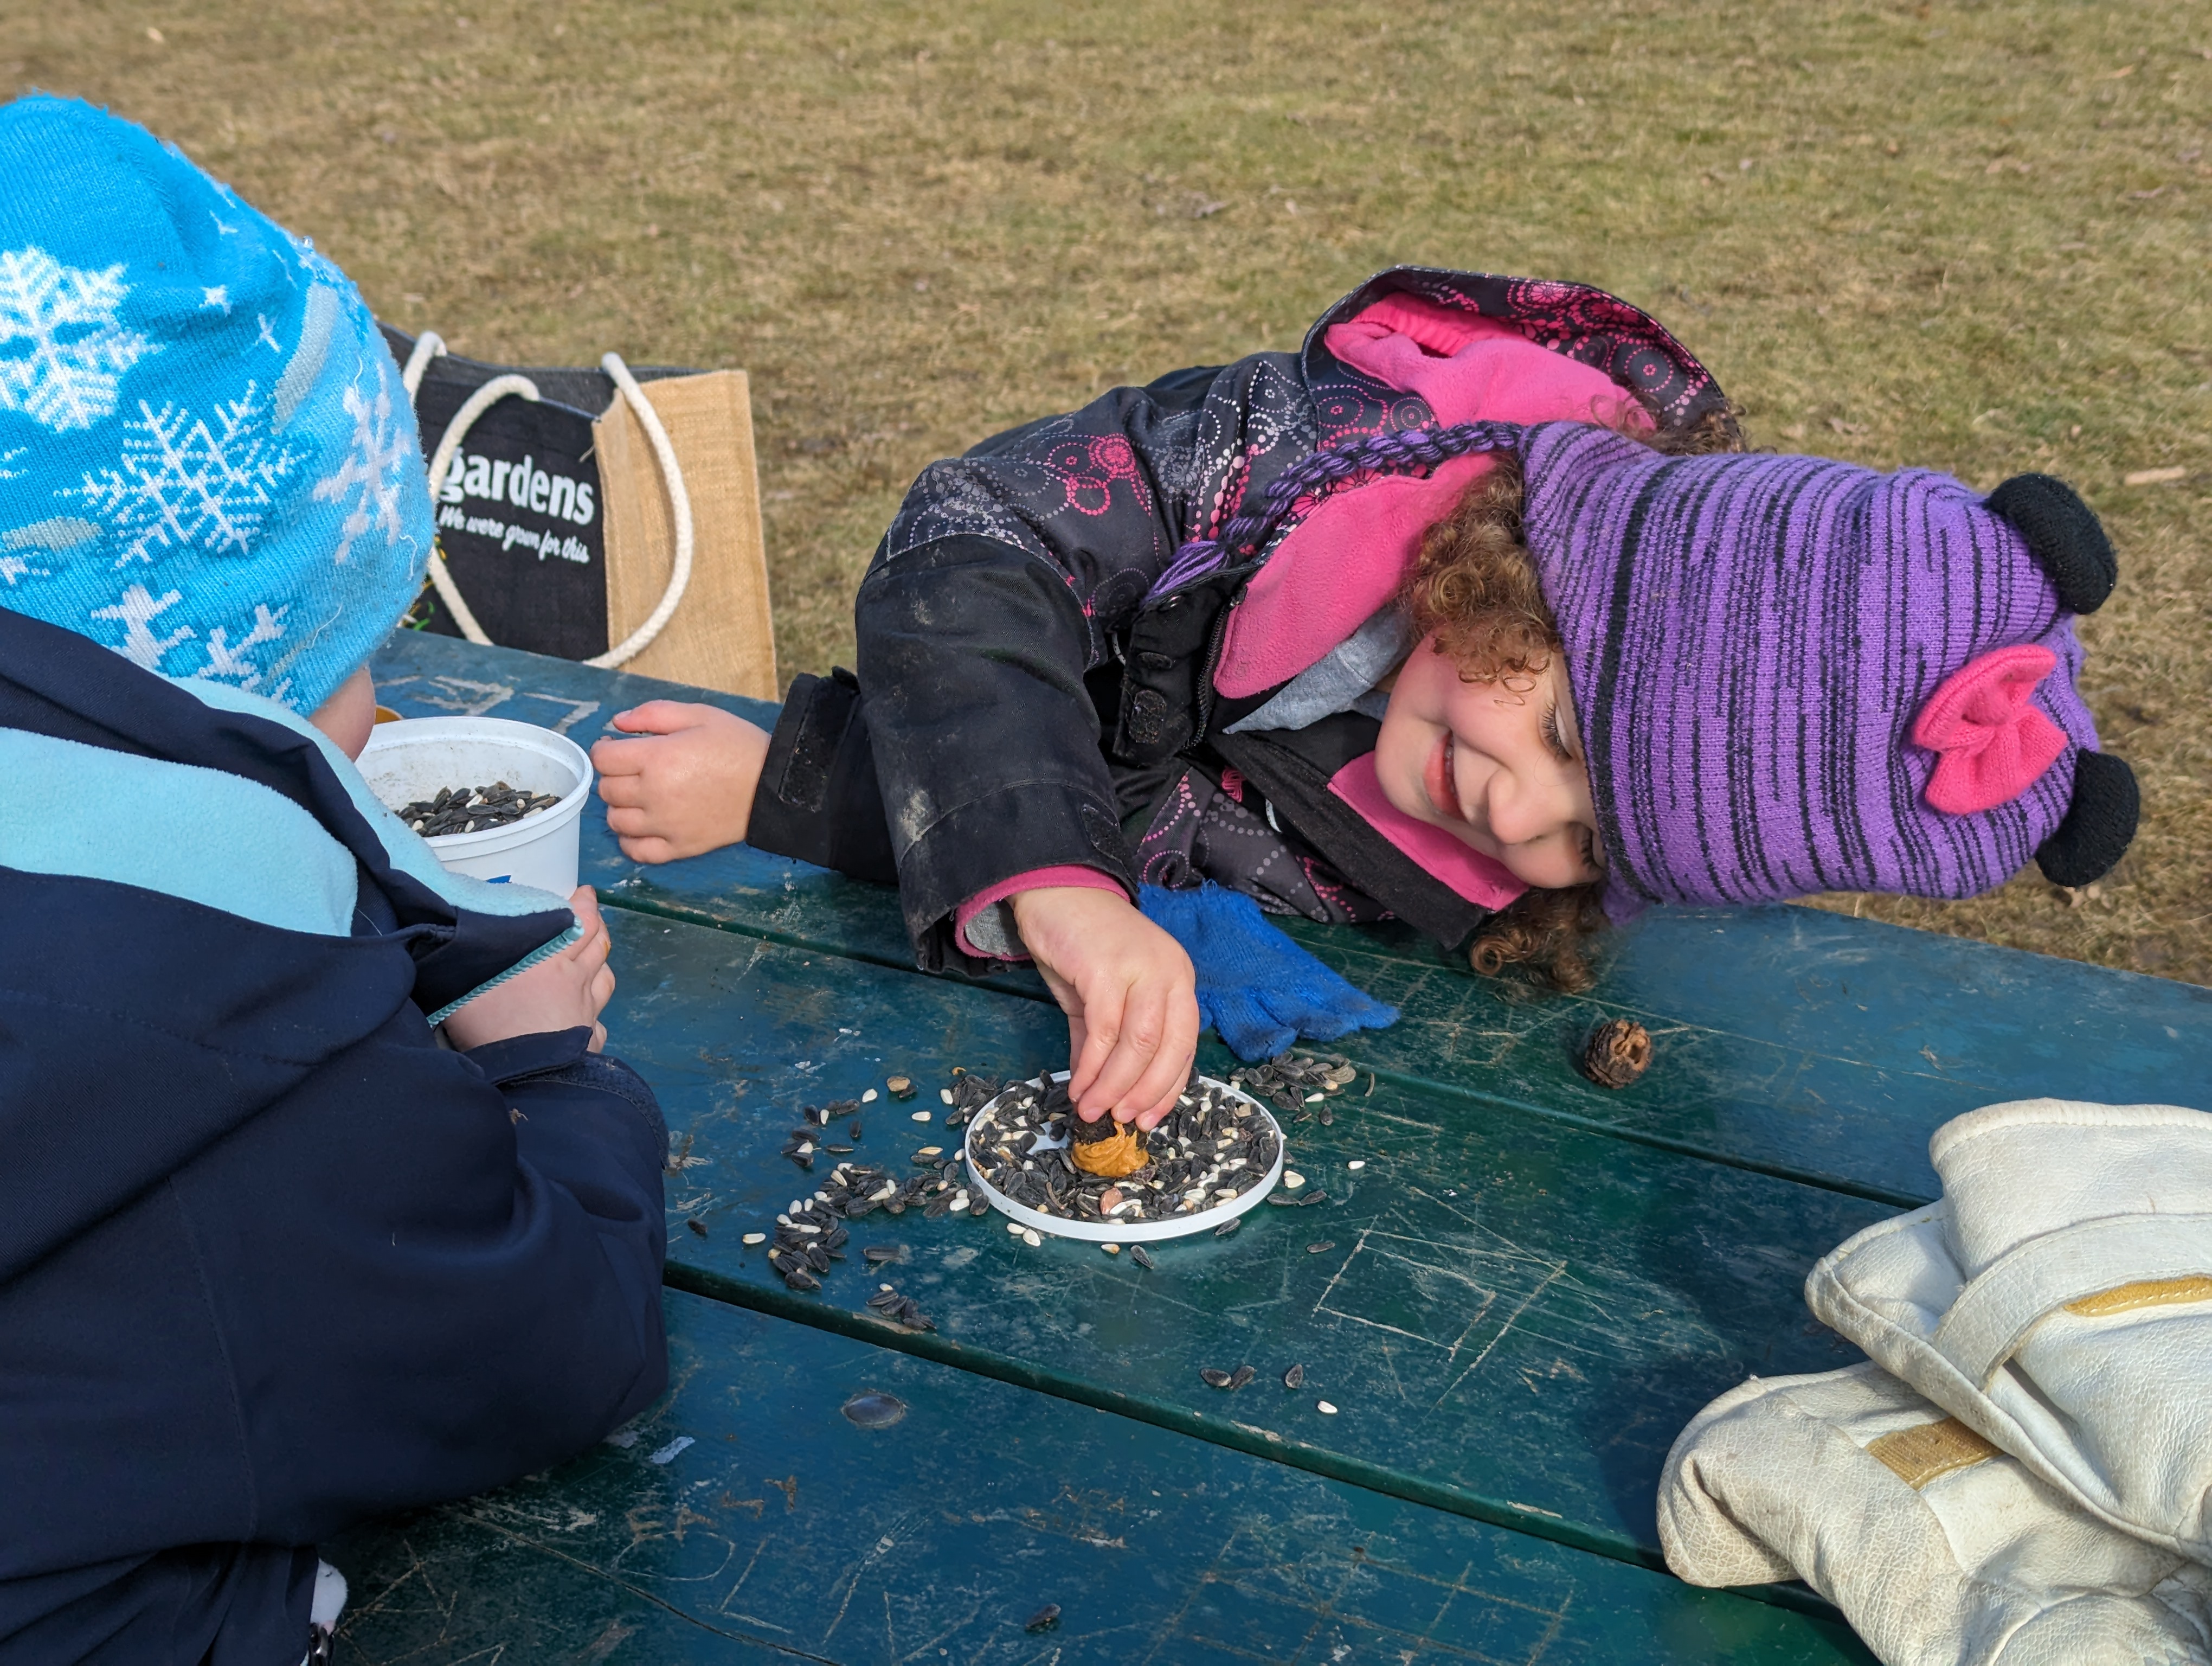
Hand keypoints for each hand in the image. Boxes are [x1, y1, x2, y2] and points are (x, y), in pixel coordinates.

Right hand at [443, 886, 616, 1052]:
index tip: (585, 894)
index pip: (579, 920)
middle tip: (592, 916)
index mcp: (550, 957)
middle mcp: (575, 979)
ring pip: (605, 977)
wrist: (523, 1073)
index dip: (585, 904)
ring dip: (602, 963)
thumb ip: (469, 956)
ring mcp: (587, 1010)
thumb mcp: (467, 980)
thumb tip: (452, 936)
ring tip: (596, 957)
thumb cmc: (490, 1023)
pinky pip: (601, 1019)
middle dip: (598, 926)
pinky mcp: (591, 1039)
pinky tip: (590, 1015)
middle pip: (597, 944)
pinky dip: (597, 1012)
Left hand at [591, 701, 769, 862]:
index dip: (605, 750)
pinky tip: (643, 825)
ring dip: (621, 807)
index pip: (603, 759)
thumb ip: (654, 713)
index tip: (616, 747)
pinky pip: (635, 850)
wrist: (773, 785)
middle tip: (633, 769)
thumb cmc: (738, 746)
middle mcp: (654, 795)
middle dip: (614, 776)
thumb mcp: (699, 715)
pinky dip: (630, 840)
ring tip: (639, 797)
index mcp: (657, 758)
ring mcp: (665, 825)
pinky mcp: (679, 847)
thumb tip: (618, 723)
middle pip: (607, 790)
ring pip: (616, 821)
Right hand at [1008, 886, 1198, 1129]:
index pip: (1185, 1046)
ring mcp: (1142, 968)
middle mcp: (1170, 974)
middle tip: (1120, 1119)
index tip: (1147, 1121)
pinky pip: (1104, 1030)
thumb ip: (1104, 1044)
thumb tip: (1098, 1092)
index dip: (1167, 1088)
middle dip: (1144, 1092)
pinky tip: (1078, 1084)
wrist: (1056, 892)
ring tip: (1092, 1109)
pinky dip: (1091, 1065)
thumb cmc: (1083, 945)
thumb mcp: (1101, 999)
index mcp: (1178, 982)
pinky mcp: (1107, 968)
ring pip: (1139, 1044)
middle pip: (1168, 1048)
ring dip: (1114, 1084)